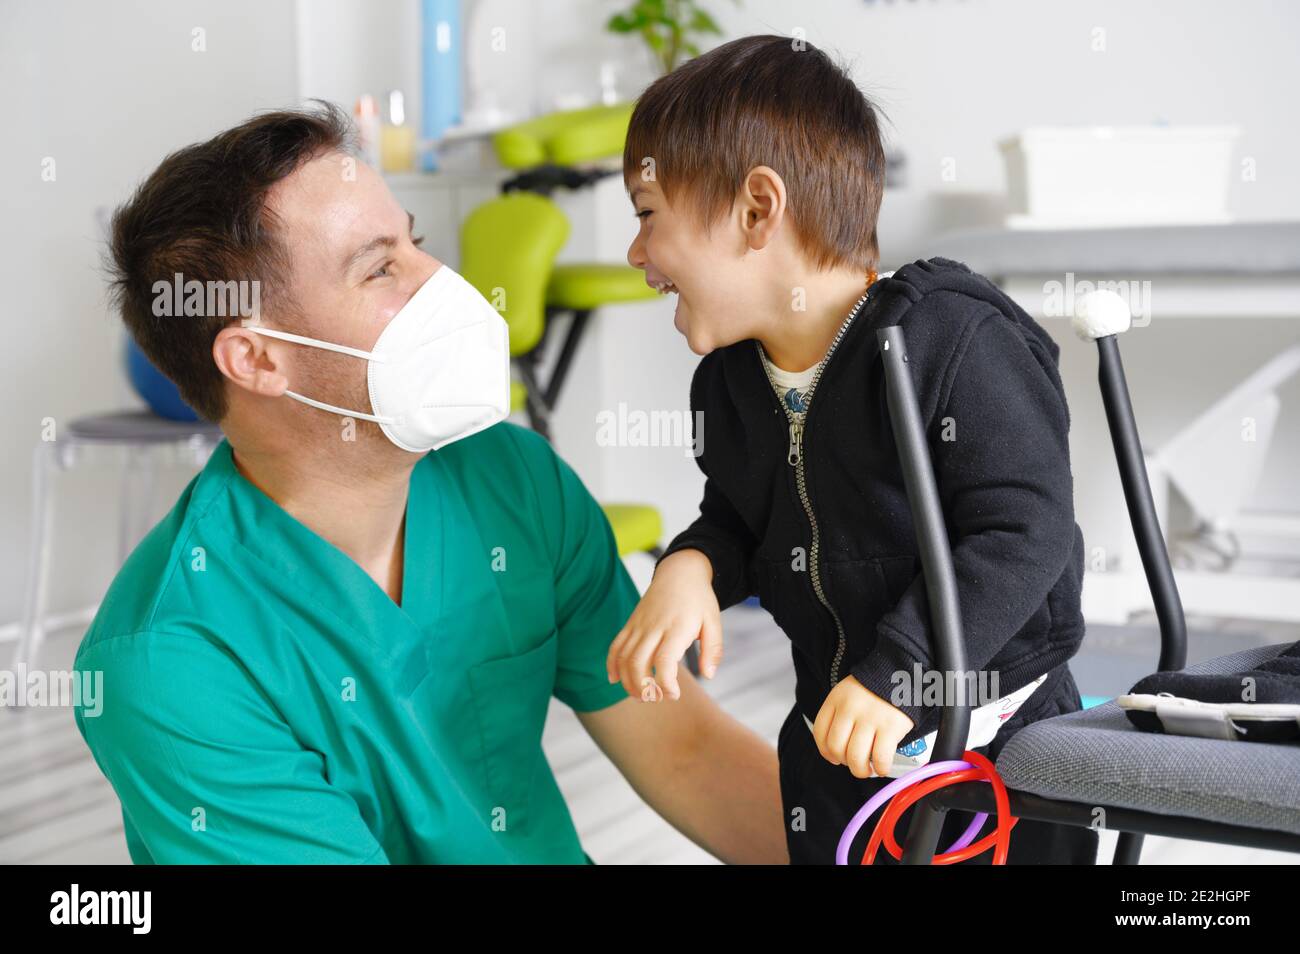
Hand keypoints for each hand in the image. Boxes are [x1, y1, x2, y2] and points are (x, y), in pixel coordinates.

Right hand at [606, 549, 721, 700]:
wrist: (679, 572)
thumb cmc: (699, 599)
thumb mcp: (714, 622)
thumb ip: (713, 650)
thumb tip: (709, 675)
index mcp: (677, 628)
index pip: (664, 660)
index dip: (665, 683)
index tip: (673, 695)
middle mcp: (654, 627)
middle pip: (637, 662)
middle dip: (643, 688)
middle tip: (655, 698)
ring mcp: (639, 625)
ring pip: (624, 657)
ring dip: (627, 681)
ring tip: (640, 695)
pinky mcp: (631, 624)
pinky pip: (615, 646)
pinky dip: (612, 665)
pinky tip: (615, 680)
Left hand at [812, 676, 914, 778]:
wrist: (901, 674)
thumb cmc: (872, 691)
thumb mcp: (847, 695)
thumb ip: (838, 717)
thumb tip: (834, 755)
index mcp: (836, 700)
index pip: (820, 733)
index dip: (826, 752)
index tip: (835, 758)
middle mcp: (850, 709)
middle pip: (836, 748)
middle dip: (844, 762)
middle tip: (855, 763)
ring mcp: (870, 718)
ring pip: (856, 757)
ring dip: (860, 770)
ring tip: (868, 769)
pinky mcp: (891, 727)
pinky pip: (881, 757)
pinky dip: (881, 768)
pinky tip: (882, 767)